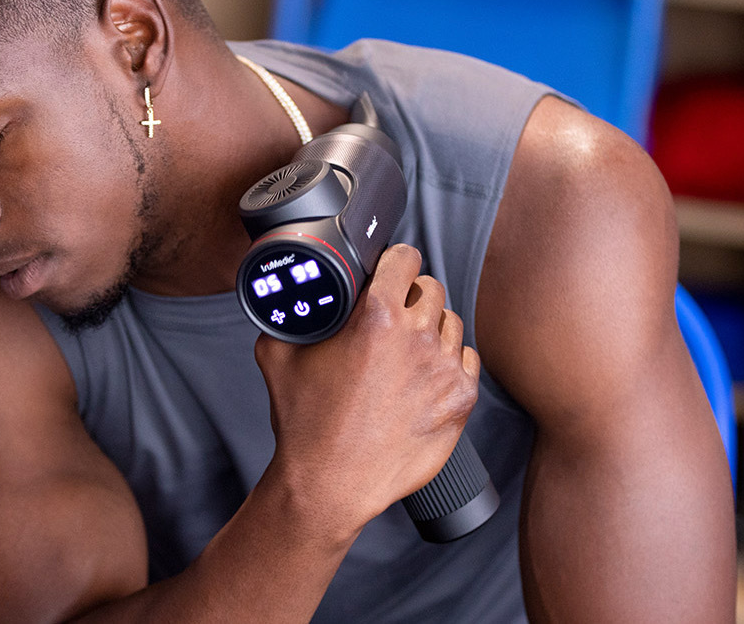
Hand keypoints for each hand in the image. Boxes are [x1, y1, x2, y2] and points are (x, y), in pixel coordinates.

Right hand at [254, 244, 480, 534]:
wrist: (331, 484)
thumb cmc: (306, 425)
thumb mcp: (276, 355)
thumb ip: (287, 315)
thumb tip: (286, 295)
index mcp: (376, 317)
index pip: (405, 259)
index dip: (395, 260)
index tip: (391, 269)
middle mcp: (418, 337)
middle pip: (430, 288)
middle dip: (411, 295)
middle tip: (393, 315)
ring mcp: (444, 368)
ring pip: (451, 322)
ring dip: (432, 328)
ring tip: (406, 351)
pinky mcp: (461, 398)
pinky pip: (467, 359)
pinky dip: (450, 361)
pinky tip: (424, 375)